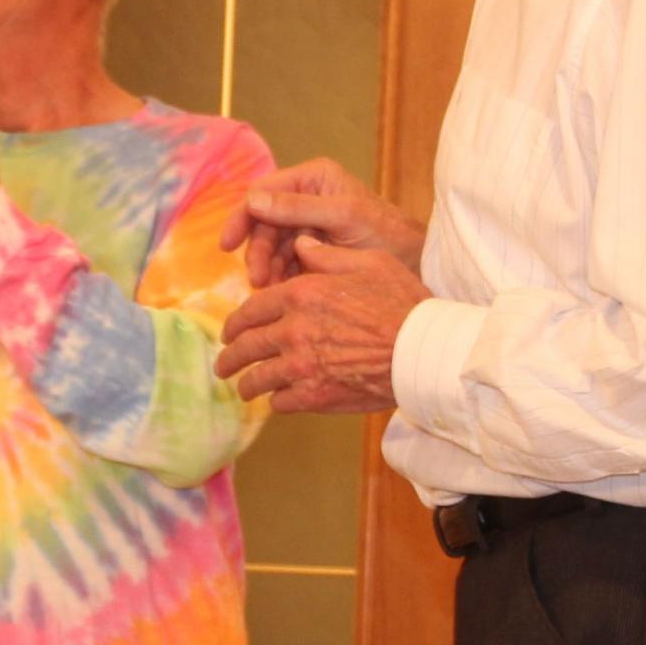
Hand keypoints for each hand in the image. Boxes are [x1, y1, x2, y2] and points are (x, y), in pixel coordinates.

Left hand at [216, 237, 421, 412]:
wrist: (422, 350)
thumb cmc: (401, 302)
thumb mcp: (367, 263)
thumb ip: (326, 255)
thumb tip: (300, 243)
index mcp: (300, 294)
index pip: (250, 310)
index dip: (234, 324)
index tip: (229, 333)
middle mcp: (293, 329)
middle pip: (245, 346)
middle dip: (229, 357)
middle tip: (223, 365)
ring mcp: (301, 365)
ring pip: (256, 378)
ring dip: (246, 385)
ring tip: (243, 389)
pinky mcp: (315, 395)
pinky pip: (280, 401)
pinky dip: (277, 401)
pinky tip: (279, 400)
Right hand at [223, 159, 421, 288]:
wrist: (416, 265)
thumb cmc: (386, 234)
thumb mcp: (343, 217)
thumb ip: (298, 208)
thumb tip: (252, 201)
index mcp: (312, 179)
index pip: (263, 192)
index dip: (241, 216)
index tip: (227, 245)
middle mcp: (305, 198)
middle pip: (263, 223)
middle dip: (258, 251)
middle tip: (258, 279)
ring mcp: (307, 226)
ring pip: (271, 247)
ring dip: (268, 268)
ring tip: (271, 289)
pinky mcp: (311, 252)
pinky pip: (284, 263)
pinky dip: (280, 278)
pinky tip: (282, 292)